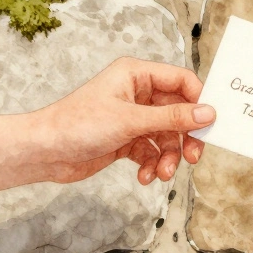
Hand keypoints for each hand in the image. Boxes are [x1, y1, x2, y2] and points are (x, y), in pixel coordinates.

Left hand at [27, 56, 213, 184]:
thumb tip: (208, 114)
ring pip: (168, 136)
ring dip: (169, 157)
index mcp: (137, 75)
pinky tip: (145, 176)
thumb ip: (173, 118)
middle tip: (193, 157)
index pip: (182, 81)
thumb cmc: (77, 125)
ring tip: (163, 174)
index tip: (209, 124)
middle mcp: (138, 93)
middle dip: (185, 138)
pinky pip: (153, 151)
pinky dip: (153, 165)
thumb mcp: (131, 121)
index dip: (199, 102)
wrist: (44, 153)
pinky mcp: (128, 139)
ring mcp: (133, 117)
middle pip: (179, 113)